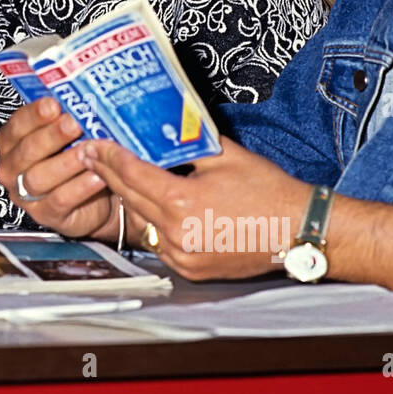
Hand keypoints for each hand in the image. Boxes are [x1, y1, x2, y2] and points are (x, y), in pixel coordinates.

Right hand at [0, 97, 117, 238]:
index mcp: (12, 141)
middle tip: (74, 124)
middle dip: (52, 136)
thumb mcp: (67, 133)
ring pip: (39, 177)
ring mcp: (25, 194)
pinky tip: (96, 176)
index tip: (54, 104)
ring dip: (66, 162)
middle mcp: (12, 168)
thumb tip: (81, 96)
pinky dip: (80, 187)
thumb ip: (66, 117)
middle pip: (27, 150)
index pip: (17, 125)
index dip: (34, 115)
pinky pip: (60, 200)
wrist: (95, 194)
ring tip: (88, 150)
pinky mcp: (45, 214)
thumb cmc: (75, 155)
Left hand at [82, 136, 311, 279]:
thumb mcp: (226, 156)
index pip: (131, 173)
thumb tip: (165, 125)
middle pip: (130, 197)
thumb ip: (190, 142)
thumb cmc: (268, 192)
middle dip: (108, 174)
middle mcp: (175, 232)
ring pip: (141, 221)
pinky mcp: (189, 268)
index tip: (93, 143)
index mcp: (181, 201)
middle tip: (92, 155)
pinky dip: (151, 223)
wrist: (300, 232)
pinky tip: (148, 206)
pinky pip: (157, 242)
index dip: (109, 156)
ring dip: (128, 199)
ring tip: (115, 177)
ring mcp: (181, 255)